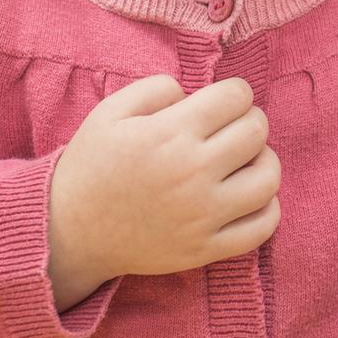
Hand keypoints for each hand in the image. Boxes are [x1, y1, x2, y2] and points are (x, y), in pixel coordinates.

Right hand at [46, 75, 280, 310]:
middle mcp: (192, 173)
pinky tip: (247, 196)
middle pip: (257, 132)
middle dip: (249, 120)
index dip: (235, 92)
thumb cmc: (92, 166)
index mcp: (170, 134)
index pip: (237, 97)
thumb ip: (157, 88)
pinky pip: (262, 227)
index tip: (223, 101)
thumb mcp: (110, 111)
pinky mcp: (205, 250)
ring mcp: (202, 216)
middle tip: (231, 128)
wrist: (68, 232)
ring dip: (263, 161)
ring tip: (243, 161)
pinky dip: (267, 208)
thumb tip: (195, 93)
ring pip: (269, 178)